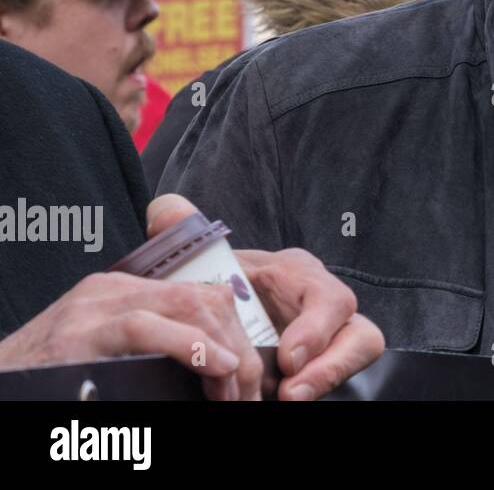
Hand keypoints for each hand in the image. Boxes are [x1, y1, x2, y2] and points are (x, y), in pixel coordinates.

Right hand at [0, 270, 261, 400]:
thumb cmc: (56, 380)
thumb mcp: (111, 354)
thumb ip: (156, 347)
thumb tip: (219, 368)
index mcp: (126, 291)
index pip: (203, 295)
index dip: (238, 332)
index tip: (250, 371)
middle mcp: (114, 290)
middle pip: (204, 299)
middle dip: (239, 343)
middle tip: (248, 390)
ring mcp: (95, 308)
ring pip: (187, 305)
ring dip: (223, 350)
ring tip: (233, 390)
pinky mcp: (78, 334)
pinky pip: (143, 327)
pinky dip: (189, 345)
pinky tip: (215, 366)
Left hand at [149, 194, 383, 400]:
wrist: (210, 319)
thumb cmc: (214, 290)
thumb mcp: (200, 266)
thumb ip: (186, 238)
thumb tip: (169, 209)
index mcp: (298, 277)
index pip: (329, 296)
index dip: (316, 328)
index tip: (287, 358)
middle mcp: (322, 309)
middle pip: (360, 333)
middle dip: (332, 364)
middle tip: (291, 391)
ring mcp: (325, 344)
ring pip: (355, 357)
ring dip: (325, 380)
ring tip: (290, 399)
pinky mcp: (316, 370)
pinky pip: (330, 380)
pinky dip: (313, 388)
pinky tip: (281, 401)